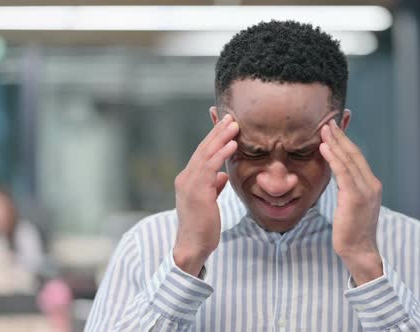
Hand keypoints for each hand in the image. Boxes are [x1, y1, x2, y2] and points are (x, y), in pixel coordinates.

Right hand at [173, 114, 238, 275]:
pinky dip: (221, 154)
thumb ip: (213, 187)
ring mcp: (190, 184)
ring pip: (206, 154)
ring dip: (221, 138)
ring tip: (234, 125)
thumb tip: (222, 177)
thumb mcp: (209, 202)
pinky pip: (210, 168)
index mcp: (188, 180)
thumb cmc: (202, 227)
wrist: (192, 246)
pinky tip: (232, 145)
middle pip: (203, 149)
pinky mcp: (197, 192)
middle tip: (230, 117)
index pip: (202, 154)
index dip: (214, 138)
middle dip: (217, 132)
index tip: (225, 125)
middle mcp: (186, 178)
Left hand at [319, 119, 382, 284]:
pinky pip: (343, 173)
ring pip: (349, 160)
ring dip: (336, 143)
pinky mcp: (355, 198)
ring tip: (324, 129)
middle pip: (355, 154)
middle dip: (341, 136)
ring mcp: (365, 191)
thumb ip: (348, 188)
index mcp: (371, 185)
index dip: (346, 141)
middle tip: (328, 121)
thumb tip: (337, 174)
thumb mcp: (352, 205)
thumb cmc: (352, 230)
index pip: (358, 158)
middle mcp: (371, 184)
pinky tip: (325, 148)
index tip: (335, 128)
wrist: (359, 251)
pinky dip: (334, 158)